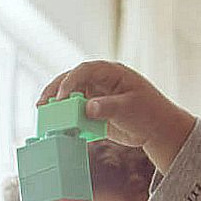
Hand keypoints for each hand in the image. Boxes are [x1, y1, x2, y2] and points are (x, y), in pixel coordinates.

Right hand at [38, 62, 196, 169]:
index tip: (62, 98)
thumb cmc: (149, 113)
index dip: (70, 82)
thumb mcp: (130, 108)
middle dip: (55, 91)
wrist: (158, 130)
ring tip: (43, 117)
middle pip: (71, 81)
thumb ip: (108, 108)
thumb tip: (86, 108)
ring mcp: (95, 96)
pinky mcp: (93, 112)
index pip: (85, 70)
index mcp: (111, 72)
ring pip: (70, 97)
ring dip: (56, 107)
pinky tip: (57, 128)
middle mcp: (100, 81)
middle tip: (42, 105)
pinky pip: (75, 113)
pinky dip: (65, 120)